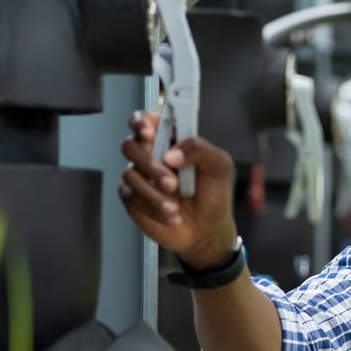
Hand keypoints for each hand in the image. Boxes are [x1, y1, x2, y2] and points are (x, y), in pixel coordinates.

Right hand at [118, 111, 238, 268]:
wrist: (207, 230)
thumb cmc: (213, 195)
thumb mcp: (219, 167)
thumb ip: (200, 149)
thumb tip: (173, 153)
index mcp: (171, 140)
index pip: (147, 120)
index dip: (142, 122)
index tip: (149, 132)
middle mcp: (153, 155)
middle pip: (131, 145)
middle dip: (150, 164)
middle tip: (172, 182)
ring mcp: (141, 176)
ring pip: (130, 173)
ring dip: (154, 193)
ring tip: (175, 206)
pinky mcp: (133, 197)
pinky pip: (130, 196)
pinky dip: (152, 207)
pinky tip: (170, 214)